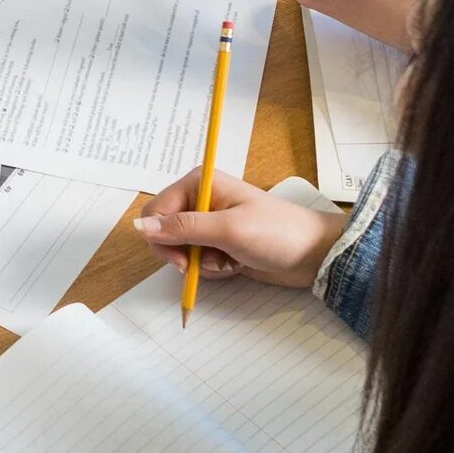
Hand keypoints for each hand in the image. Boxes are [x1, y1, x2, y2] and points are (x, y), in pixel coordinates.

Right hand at [132, 168, 347, 289]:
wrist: (314, 255)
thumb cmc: (277, 233)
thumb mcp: (228, 229)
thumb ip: (182, 228)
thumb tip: (139, 226)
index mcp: (198, 183)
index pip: (155, 211)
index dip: (162, 238)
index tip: (181, 258)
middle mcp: (200, 200)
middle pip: (163, 232)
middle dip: (181, 254)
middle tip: (204, 263)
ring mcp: (209, 223)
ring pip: (179, 251)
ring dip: (200, 264)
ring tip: (229, 261)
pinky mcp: (218, 244)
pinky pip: (197, 261)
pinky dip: (211, 269)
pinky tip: (234, 265)